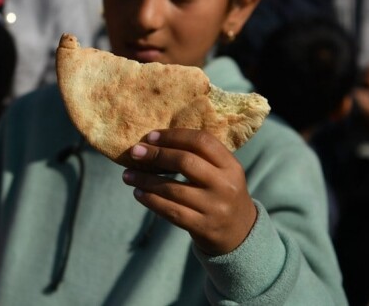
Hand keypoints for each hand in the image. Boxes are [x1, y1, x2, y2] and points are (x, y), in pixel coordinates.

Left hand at [120, 129, 257, 255]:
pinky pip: (170, 211)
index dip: (174, 136)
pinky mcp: (203, 227)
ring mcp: (214, 208)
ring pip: (172, 189)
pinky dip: (150, 200)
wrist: (240, 233)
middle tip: (134, 152)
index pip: (202, 141)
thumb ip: (199, 157)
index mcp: (231, 165)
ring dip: (145, 180)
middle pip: (185, 162)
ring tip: (128, 175)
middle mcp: (225, 185)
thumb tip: (155, 142)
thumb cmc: (222, 193)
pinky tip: (138, 193)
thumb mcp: (222, 172)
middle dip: (156, 155)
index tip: (151, 136)